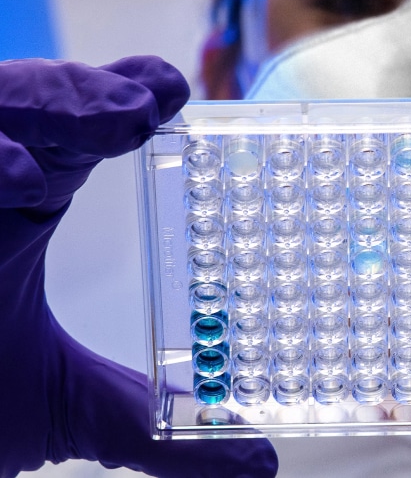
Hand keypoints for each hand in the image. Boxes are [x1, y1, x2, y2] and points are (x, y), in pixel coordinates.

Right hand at [0, 56, 277, 476]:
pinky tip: (24, 182)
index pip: (80, 133)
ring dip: (53, 106)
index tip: (172, 93)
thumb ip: (161, 431)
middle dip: (90, 94)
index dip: (125, 98)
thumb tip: (262, 462)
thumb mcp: (75, 411)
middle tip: (154, 99)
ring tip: (124, 115)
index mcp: (24, 206)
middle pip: (34, 105)